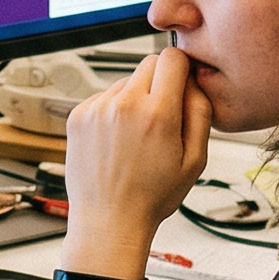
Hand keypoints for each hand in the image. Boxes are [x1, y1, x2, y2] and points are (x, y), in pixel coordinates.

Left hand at [60, 47, 211, 275]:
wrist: (108, 221)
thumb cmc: (152, 197)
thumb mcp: (195, 160)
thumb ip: (200, 112)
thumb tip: (194, 81)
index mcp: (157, 114)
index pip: (172, 58)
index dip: (182, 70)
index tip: (182, 87)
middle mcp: (123, 105)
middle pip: (148, 64)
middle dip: (160, 83)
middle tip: (161, 119)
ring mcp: (96, 109)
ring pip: (125, 83)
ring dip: (135, 99)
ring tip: (136, 138)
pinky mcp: (78, 116)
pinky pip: (104, 98)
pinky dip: (113, 112)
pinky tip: (117, 141)